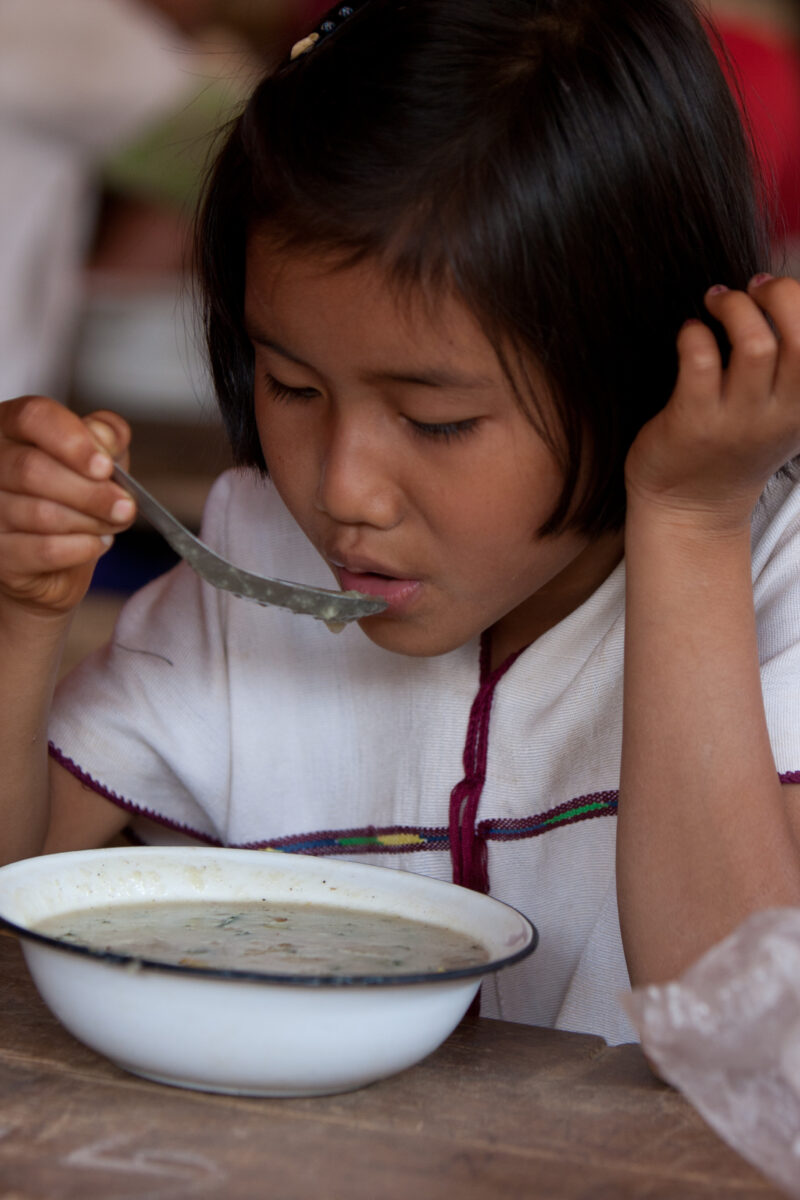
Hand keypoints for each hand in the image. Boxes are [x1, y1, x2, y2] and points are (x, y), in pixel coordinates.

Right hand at [0, 397, 134, 614]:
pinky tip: (94, 543)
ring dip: (91, 522)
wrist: (59, 553)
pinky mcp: (0, 553)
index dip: (73, 441)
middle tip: (124, 506)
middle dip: (91, 492)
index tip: (105, 466)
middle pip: (32, 469)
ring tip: (110, 524)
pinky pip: (44, 550)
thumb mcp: (98, 456)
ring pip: (41, 513)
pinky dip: (82, 549)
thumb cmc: (75, 493)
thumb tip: (106, 437)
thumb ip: (107, 437)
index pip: (33, 417)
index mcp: (12, 427)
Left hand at [624, 274, 799, 533]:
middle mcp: (779, 413)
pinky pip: (700, 361)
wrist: (689, 507)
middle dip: (776, 294)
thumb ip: (790, 365)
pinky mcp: (693, 422)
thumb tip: (776, 291)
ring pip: (756, 345)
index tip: (769, 290)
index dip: (799, 299)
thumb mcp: (780, 410)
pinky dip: (694, 333)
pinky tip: (689, 333)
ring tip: (714, 304)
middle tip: (745, 292)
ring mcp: (737, 419)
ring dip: (733, 308)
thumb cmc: (732, 444)